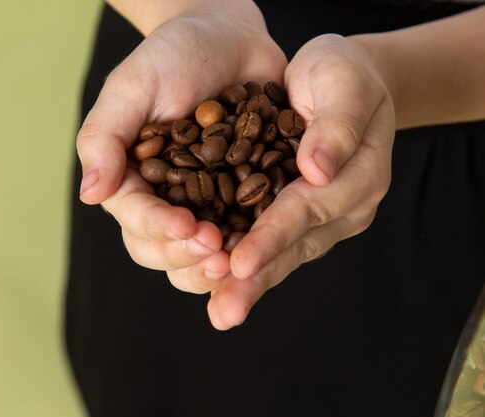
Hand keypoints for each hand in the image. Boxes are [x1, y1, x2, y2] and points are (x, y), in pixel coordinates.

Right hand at [76, 1, 286, 292]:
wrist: (228, 40)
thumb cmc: (173, 55)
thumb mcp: (132, 87)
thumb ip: (105, 138)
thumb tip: (90, 194)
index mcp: (131, 178)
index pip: (136, 217)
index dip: (159, 228)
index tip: (187, 227)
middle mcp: (163, 199)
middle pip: (160, 250)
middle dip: (185, 257)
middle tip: (217, 250)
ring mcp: (201, 204)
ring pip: (194, 257)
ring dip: (212, 267)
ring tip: (237, 262)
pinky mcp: (238, 200)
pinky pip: (240, 237)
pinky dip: (248, 249)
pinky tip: (265, 248)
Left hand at [207, 34, 395, 329]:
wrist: (343, 84)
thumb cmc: (341, 75)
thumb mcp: (343, 82)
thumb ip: (335, 124)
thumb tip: (317, 171)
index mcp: (358, 175)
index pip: (307, 209)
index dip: (272, 235)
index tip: (240, 262)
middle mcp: (344, 207)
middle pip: (294, 247)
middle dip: (256, 279)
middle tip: (224, 311)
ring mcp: (324, 219)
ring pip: (283, 256)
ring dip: (249, 285)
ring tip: (220, 312)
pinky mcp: (301, 220)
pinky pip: (274, 247)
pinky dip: (247, 267)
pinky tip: (218, 287)